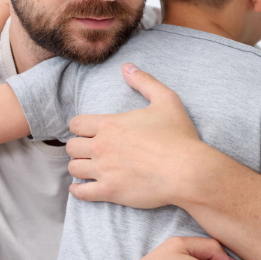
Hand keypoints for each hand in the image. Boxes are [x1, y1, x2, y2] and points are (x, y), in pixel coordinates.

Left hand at [66, 63, 221, 208]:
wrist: (189, 172)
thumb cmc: (179, 136)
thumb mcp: (166, 100)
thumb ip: (145, 81)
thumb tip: (127, 67)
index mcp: (110, 124)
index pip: (76, 124)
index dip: (81, 128)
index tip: (90, 133)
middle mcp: (101, 147)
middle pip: (71, 147)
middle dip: (78, 148)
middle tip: (89, 151)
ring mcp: (104, 171)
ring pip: (74, 169)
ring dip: (79, 168)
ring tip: (88, 168)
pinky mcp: (110, 192)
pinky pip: (81, 193)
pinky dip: (78, 191)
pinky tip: (82, 188)